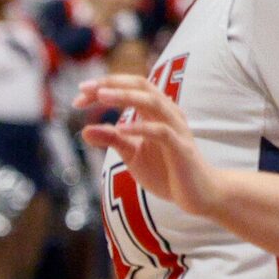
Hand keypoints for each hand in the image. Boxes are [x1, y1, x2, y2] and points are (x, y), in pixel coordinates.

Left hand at [77, 74, 222, 219]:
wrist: (200, 195)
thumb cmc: (167, 172)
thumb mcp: (132, 155)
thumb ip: (112, 140)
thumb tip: (85, 131)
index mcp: (156, 110)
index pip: (129, 87)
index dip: (104, 87)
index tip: (78, 97)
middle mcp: (168, 112)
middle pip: (141, 85)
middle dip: (112, 84)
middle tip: (84, 88)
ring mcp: (176, 128)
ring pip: (152, 102)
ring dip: (125, 96)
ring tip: (101, 96)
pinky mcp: (181, 148)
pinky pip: (161, 132)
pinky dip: (141, 128)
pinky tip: (122, 130)